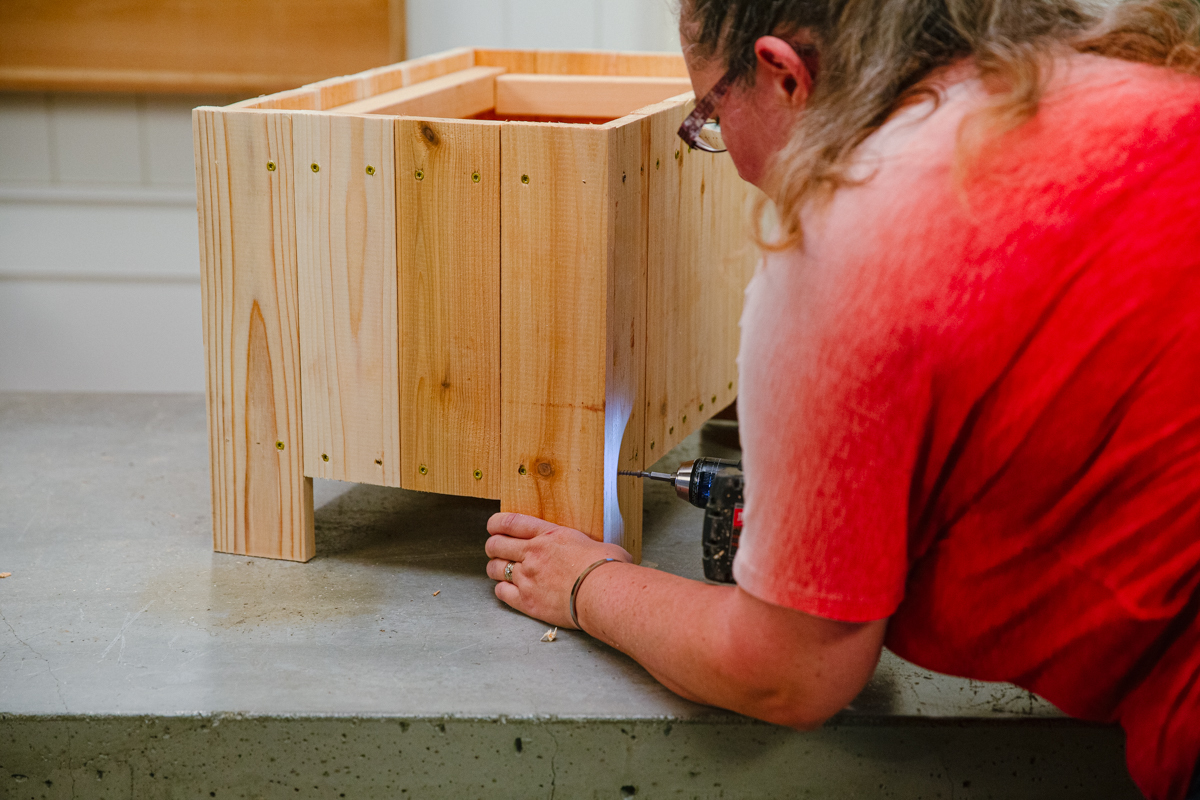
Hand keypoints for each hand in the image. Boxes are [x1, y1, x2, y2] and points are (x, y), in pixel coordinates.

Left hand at [485, 513, 632, 628]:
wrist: (603, 593)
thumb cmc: (607, 568)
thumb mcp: (595, 543)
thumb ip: (584, 544)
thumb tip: (594, 550)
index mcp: (549, 535)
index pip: (510, 523)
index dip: (496, 523)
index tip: (493, 526)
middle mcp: (533, 553)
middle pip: (495, 545)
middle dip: (493, 546)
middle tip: (497, 550)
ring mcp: (527, 577)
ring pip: (494, 569)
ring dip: (495, 568)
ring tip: (501, 570)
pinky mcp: (527, 601)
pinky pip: (501, 593)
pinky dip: (502, 590)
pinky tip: (509, 590)